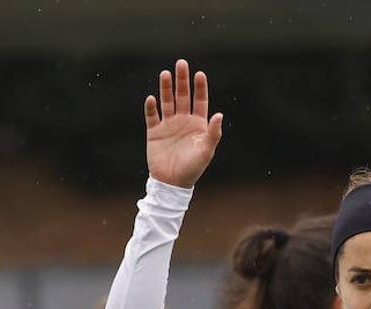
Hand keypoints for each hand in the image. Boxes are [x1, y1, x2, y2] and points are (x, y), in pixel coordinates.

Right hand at [145, 59, 222, 187]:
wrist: (172, 183)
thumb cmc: (193, 168)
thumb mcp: (206, 151)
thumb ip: (213, 133)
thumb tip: (219, 115)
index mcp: (198, 124)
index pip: (199, 100)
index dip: (199, 87)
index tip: (199, 74)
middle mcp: (183, 120)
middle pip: (182, 96)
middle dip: (182, 80)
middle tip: (181, 63)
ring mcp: (168, 125)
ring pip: (167, 102)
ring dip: (166, 88)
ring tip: (165, 74)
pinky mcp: (154, 132)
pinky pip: (152, 116)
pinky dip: (151, 108)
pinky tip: (151, 99)